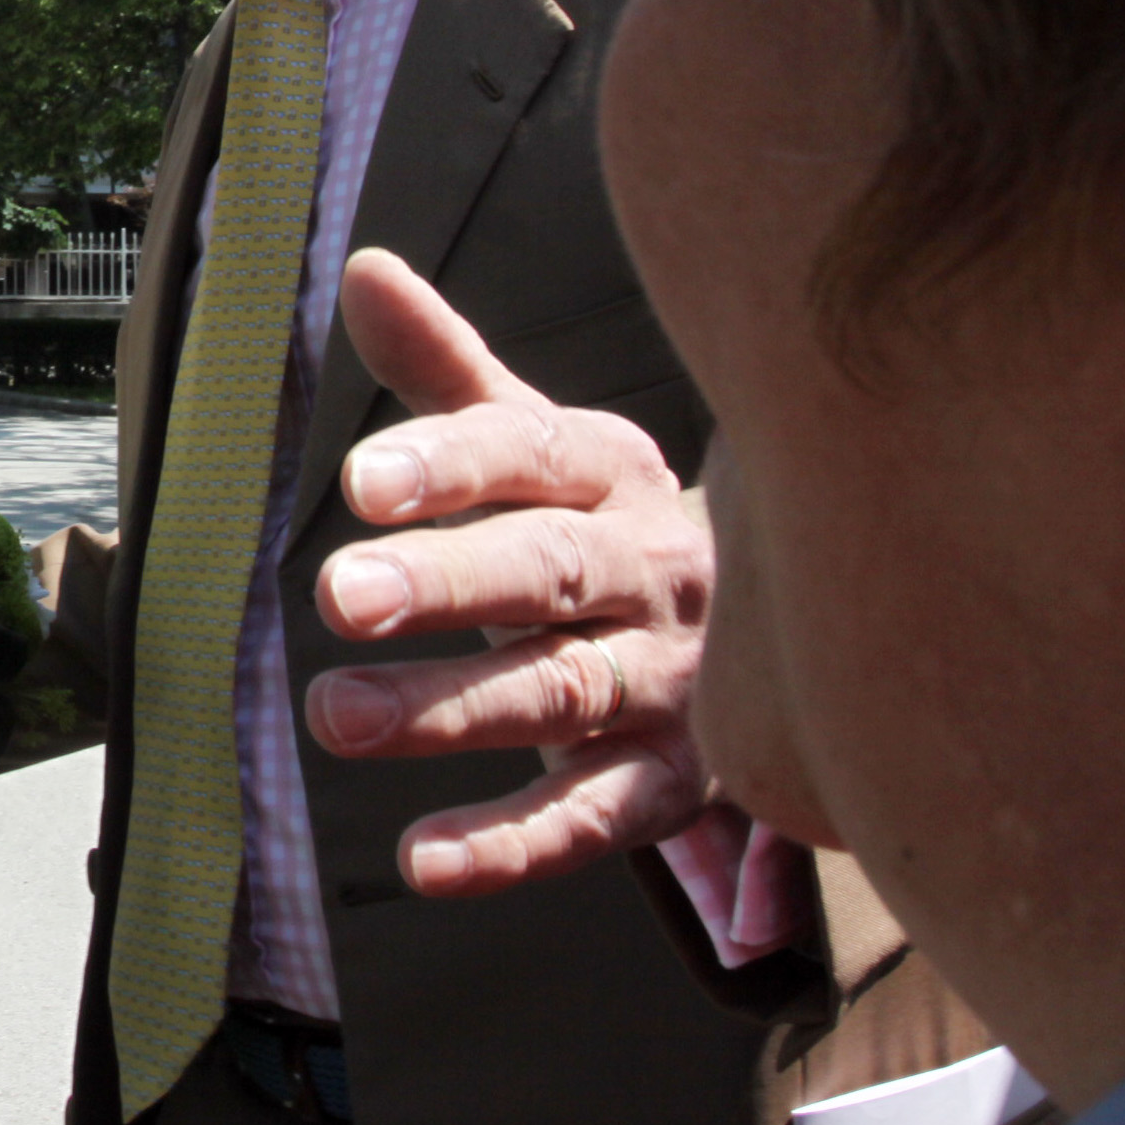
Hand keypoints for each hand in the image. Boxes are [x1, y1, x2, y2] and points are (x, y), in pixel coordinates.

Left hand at [302, 248, 713, 899]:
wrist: (792, 624)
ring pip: (561, 696)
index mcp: (610, 474)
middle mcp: (648, 572)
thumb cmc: (608, 519)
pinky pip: (598, 822)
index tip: (360, 480)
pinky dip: (514, 846)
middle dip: (448, 585)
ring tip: (333, 715)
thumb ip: (447, 370)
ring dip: (450, 713)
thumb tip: (360, 266)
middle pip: (548, 573)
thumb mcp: (540, 438)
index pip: (532, 456)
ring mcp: (669, 683)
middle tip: (340, 595)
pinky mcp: (677, 786)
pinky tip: (422, 858)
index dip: (451, 464)